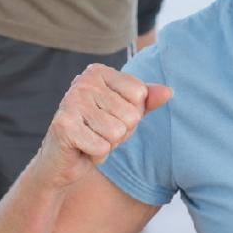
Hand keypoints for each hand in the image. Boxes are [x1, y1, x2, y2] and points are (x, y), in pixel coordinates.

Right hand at [37, 65, 171, 189]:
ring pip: (117, 132)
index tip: (111, 116)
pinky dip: (96, 155)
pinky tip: (83, 149)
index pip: (140, 94)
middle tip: (99, 132)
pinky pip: (102, 147)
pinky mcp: (63, 127)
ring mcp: (70, 102)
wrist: (63, 160)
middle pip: (130, 114)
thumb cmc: (98, 131)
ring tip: (91, 139)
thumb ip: (148, 100)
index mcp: (98, 72)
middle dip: (120, 132)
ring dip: (108, 144)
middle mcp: (83, 82)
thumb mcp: (127, 113)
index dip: (132, 113)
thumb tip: (169, 92)